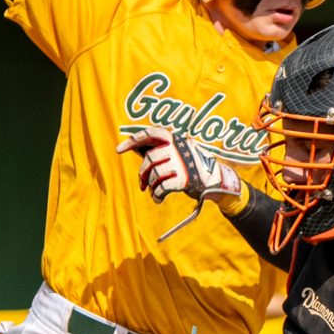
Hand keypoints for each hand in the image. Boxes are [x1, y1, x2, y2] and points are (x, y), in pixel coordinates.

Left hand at [120, 126, 240, 205]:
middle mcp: (179, 148)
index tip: (119, 149)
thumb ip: (159, 150)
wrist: (215, 182)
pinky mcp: (185, 180)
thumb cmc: (191, 168)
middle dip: (143, 174)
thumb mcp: (177, 153)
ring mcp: (182, 163)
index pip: (152, 133)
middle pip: (150, 159)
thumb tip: (135, 148)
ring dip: (152, 186)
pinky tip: (158, 199)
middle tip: (143, 185)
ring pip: (155, 175)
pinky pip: (161, 188)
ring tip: (155, 192)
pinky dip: (157, 196)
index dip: (133, 140)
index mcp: (176, 139)